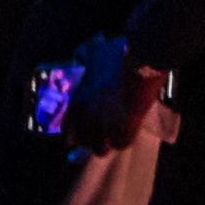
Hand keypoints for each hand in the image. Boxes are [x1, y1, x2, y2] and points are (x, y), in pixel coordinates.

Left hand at [57, 34, 176, 156]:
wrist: (137, 69)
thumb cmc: (115, 60)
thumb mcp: (92, 56)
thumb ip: (83, 59)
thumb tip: (78, 55)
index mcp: (76, 103)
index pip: (66, 130)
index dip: (72, 136)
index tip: (76, 139)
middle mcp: (86, 118)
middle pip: (84, 142)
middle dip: (91, 141)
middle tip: (100, 137)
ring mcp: (105, 127)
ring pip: (101, 149)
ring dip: (106, 145)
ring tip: (112, 138)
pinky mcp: (124, 132)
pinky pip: (120, 144)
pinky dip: (123, 141)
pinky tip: (126, 133)